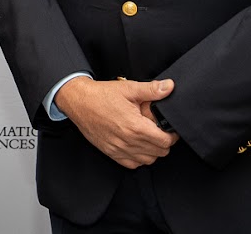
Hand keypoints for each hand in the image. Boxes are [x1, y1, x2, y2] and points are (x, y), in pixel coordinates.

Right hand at [55, 77, 178, 168]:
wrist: (78, 101)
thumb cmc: (101, 95)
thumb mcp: (128, 88)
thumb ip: (152, 90)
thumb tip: (169, 86)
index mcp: (136, 127)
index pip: (166, 142)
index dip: (172, 135)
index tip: (169, 129)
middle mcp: (128, 141)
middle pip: (160, 152)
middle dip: (163, 142)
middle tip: (159, 130)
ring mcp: (119, 149)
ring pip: (148, 160)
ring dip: (152, 151)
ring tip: (148, 137)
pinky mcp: (111, 152)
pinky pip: (132, 164)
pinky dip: (138, 157)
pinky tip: (136, 145)